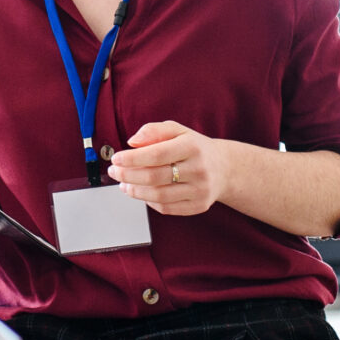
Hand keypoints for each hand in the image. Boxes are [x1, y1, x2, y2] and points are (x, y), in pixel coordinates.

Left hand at [106, 121, 233, 215]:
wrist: (224, 168)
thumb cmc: (195, 148)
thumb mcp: (178, 131)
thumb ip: (154, 130)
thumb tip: (132, 142)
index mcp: (192, 146)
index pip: (157, 154)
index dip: (132, 158)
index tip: (116, 159)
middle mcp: (198, 169)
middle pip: (155, 177)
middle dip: (128, 175)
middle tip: (114, 172)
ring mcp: (200, 190)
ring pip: (159, 195)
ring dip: (135, 191)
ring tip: (124, 184)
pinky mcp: (199, 206)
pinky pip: (167, 208)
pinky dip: (149, 201)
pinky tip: (142, 193)